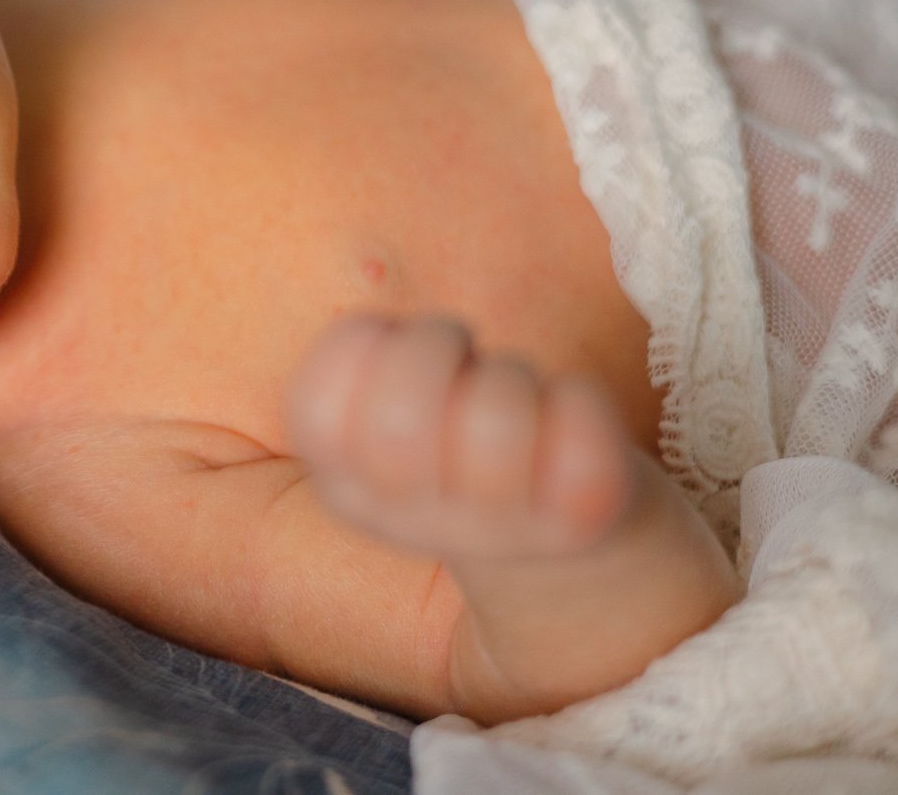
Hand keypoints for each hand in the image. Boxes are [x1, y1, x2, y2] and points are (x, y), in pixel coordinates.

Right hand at [284, 314, 636, 559]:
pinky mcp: (582, 516)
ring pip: (492, 409)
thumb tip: (374, 333)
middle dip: (436, 343)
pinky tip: (567, 424)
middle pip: (398, 409)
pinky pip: (574, 418)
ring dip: (512, 372)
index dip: (363, 343)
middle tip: (461, 359)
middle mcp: (412, 522)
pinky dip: (578, 396)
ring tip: (517, 398)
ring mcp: (498, 529)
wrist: (564, 564)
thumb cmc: (458, 442)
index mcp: (347, 491)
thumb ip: (365, 365)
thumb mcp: (384, 412)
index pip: (315, 405)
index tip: (395, 347)